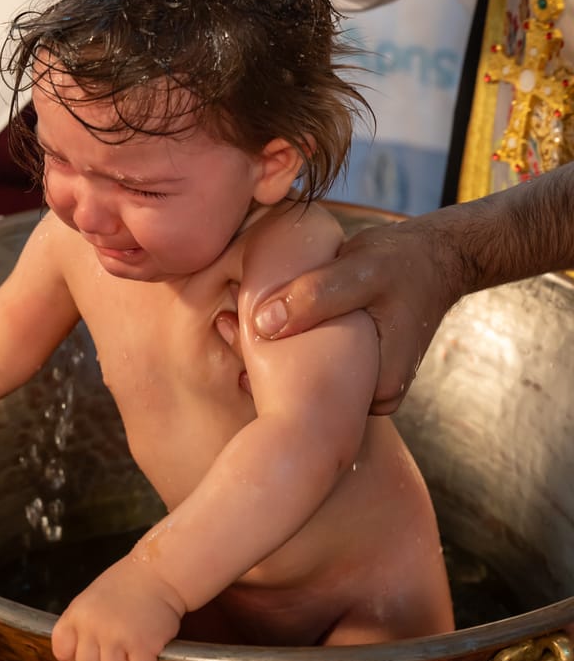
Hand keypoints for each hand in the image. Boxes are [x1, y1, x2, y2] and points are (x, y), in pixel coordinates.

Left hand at [51, 552, 185, 660]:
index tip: (92, 648)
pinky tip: (150, 650)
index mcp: (77, 614)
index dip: (78, 655)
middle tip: (120, 645)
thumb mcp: (92, 599)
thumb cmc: (128, 584)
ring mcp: (117, 638)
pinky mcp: (142, 647)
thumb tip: (79, 657)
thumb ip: (83, 626)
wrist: (160, 572)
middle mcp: (93, 627)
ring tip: (136, 646)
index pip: (62, 652)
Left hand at [229, 219, 460, 415]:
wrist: (436, 258)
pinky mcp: (352, 362)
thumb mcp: (362, 272)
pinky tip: (253, 318)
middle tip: (223, 329)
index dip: (267, 381)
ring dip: (267, 353)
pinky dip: (285, 340)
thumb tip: (261, 324)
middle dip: (260, 368)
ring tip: (229, 322)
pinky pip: (310, 358)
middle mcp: (370, 394)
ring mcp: (361, 380)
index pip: (311, 403)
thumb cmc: (404, 264)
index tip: (232, 351)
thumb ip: (317, 295)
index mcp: (378, 388)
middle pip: (304, 394)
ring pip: (304, 375)